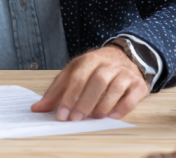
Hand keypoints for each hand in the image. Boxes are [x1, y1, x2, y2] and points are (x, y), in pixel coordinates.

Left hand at [31, 45, 148, 120]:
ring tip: (94, 117)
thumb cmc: (95, 69)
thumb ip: (56, 91)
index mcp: (89, 60)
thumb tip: (37, 108)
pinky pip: (132, 96)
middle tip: (76, 118)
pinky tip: (112, 116)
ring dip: (103, 105)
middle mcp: (108, 64)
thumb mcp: (73, 73)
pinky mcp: (138, 83)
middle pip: (97, 82)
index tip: (62, 115)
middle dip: (85, 102)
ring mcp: (124, 73)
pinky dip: (122, 107)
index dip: (69, 97)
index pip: (77, 77)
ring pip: (115, 88)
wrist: (124, 56)